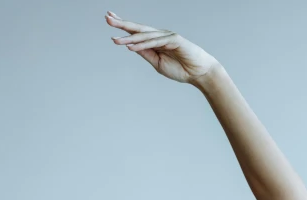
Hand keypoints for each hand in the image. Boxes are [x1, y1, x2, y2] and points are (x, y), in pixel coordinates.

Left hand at [105, 11, 219, 84]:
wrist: (199, 73)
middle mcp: (160, 35)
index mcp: (156, 41)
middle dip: (122, 24)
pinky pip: (155, 42)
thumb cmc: (181, 69)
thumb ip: (146, 54)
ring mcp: (167, 36)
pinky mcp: (174, 40)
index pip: (137, 32)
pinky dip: (142, 45)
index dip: (124, 26)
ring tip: (115, 39)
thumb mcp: (158, 63)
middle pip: (138, 29)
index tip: (110, 20)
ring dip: (129, 37)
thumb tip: (131, 47)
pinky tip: (131, 47)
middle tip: (107, 18)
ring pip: (144, 36)